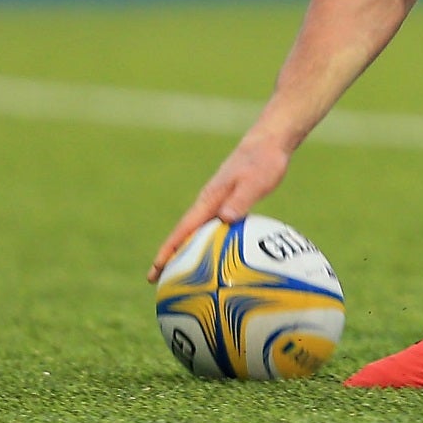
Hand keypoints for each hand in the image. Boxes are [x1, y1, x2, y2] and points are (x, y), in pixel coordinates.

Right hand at [146, 133, 290, 281]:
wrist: (268, 143)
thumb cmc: (264, 162)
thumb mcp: (255, 182)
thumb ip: (240, 200)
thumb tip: (225, 219)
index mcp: (209, 200)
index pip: (183, 229)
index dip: (168, 250)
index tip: (155, 269)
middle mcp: (208, 203)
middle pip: (184, 234)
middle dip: (168, 256)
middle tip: (156, 280)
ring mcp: (217, 203)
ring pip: (197, 232)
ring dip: (185, 252)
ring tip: (179, 275)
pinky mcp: (228, 203)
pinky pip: (213, 229)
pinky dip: (206, 244)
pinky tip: (215, 256)